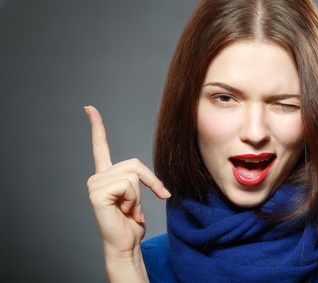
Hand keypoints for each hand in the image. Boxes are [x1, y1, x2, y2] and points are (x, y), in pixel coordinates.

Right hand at [85, 106, 169, 280]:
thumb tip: (150, 181)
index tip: (89, 108)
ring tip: (129, 211)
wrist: (126, 244)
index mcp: (106, 176)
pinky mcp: (97, 193)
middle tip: (138, 207)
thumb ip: (138, 179)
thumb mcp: (139, 195)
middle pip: (134, 164)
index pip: (100, 147)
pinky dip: (134, 201)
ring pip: (133, 175)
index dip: (97, 127)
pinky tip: (124, 212)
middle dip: (147, 184)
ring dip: (139, 196)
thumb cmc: (132, 222)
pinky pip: (129, 185)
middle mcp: (97, 177)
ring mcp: (95, 184)